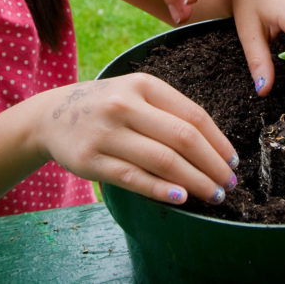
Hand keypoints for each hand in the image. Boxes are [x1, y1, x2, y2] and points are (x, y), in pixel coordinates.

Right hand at [38, 75, 237, 205]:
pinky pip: (134, 177)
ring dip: (194, 181)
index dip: (218, 142)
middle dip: (212, 165)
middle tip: (228, 184)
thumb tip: (215, 149)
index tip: (233, 162)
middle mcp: (125, 105)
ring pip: (162, 160)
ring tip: (212, 194)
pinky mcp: (91, 159)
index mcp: (143, 85)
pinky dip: (161, 190)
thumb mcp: (135, 94)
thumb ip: (169, 113)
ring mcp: (106, 132)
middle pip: (183, 138)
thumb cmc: (106, 107)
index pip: (193, 115)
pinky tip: (181, 198)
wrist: (51, 116)